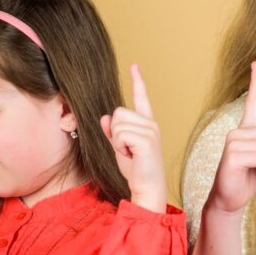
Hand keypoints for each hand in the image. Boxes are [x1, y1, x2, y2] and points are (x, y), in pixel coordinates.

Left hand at [100, 64, 166, 212]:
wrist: (147, 189)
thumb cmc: (136, 170)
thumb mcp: (120, 149)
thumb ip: (113, 133)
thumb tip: (104, 118)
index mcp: (147, 124)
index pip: (141, 98)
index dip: (137, 81)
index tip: (134, 66)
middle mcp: (151, 124)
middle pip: (118, 112)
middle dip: (115, 133)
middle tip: (126, 150)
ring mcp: (151, 131)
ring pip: (117, 124)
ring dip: (117, 142)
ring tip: (130, 154)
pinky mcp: (147, 140)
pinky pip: (120, 135)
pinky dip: (120, 148)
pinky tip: (131, 156)